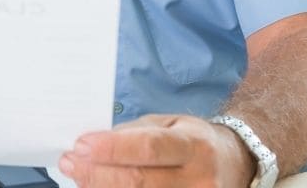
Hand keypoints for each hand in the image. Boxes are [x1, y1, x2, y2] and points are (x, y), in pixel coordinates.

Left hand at [59, 114, 256, 187]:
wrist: (237, 164)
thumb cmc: (194, 141)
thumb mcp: (170, 124)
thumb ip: (134, 133)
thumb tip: (94, 143)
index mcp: (194, 145)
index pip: (149, 148)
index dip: (112, 148)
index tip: (80, 145)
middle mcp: (199, 178)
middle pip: (140, 181)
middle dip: (97, 172)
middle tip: (70, 163)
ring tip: (79, 176)